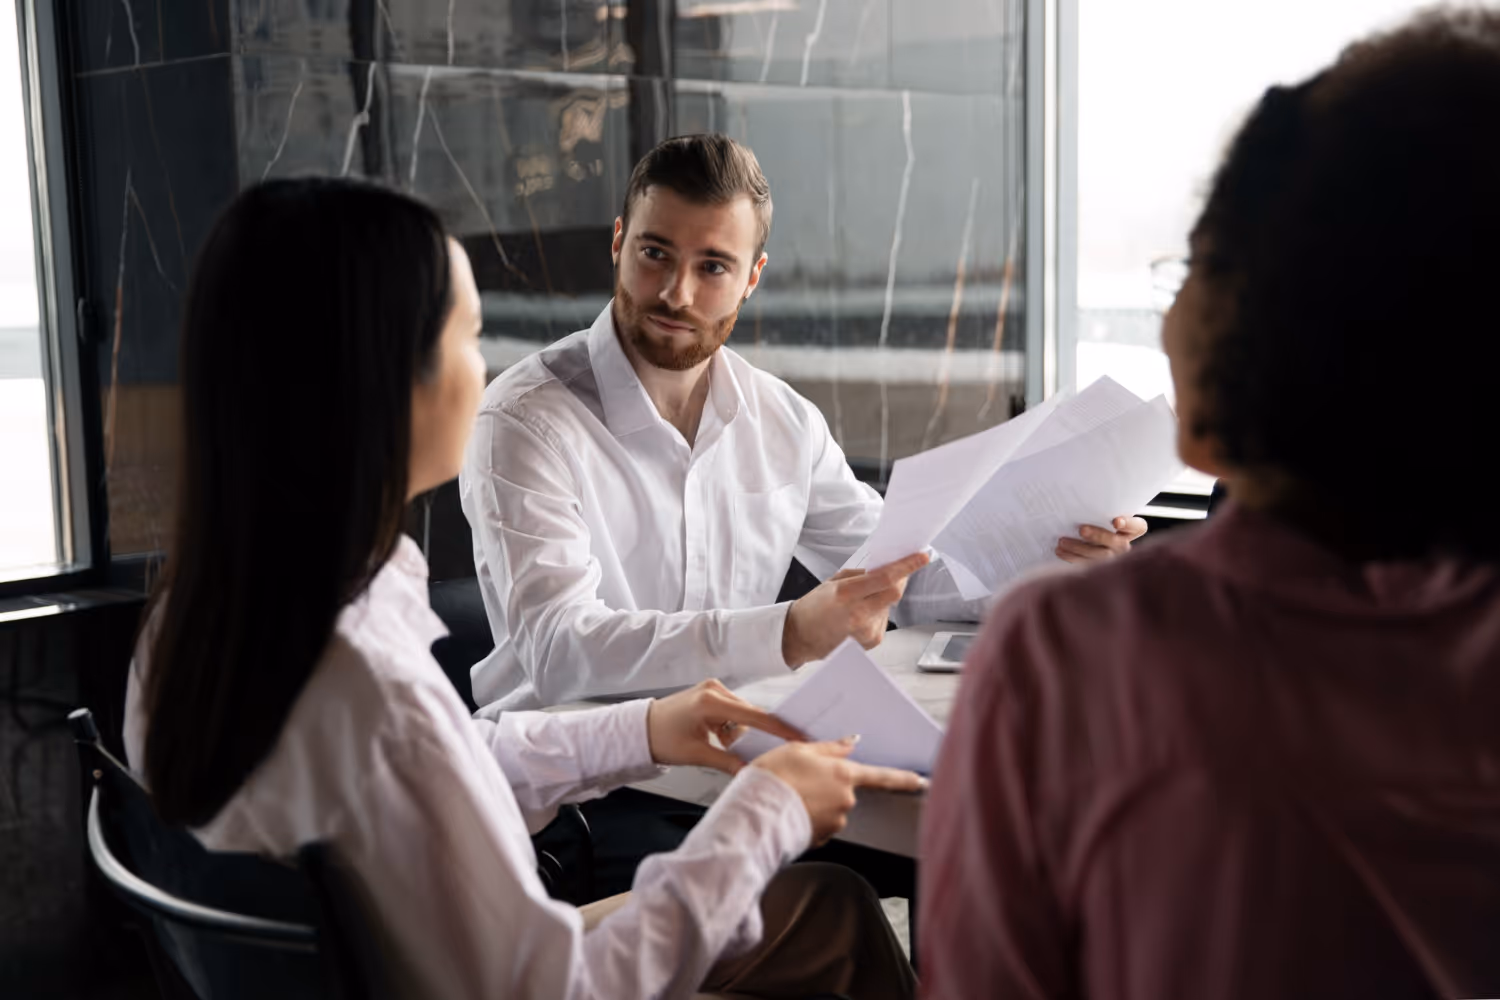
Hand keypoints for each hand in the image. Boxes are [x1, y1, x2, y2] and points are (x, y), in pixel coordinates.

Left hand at [646, 680, 805, 773]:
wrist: (640, 728)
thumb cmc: (662, 738)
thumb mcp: (696, 754)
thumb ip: (727, 762)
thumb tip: (751, 773)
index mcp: (710, 702)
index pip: (753, 715)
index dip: (777, 727)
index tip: (796, 735)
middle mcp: (714, 690)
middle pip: (750, 714)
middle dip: (757, 734)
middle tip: (770, 751)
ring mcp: (712, 690)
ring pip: (742, 715)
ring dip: (740, 733)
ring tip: (727, 748)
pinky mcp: (711, 694)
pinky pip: (732, 712)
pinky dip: (732, 728)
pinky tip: (723, 741)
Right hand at [752, 738, 926, 844]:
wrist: (756, 813)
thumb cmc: (774, 776)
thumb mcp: (798, 749)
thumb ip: (828, 748)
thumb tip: (850, 743)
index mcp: (844, 774)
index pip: (882, 776)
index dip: (904, 779)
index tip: (922, 781)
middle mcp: (845, 800)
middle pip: (844, 791)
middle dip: (827, 787)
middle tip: (798, 780)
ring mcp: (835, 822)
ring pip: (830, 809)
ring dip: (815, 804)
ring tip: (789, 796)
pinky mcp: (821, 838)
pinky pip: (818, 825)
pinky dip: (807, 819)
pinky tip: (789, 811)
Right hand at [782, 552, 930, 667]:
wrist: (800, 637)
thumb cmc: (814, 608)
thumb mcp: (834, 582)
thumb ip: (861, 575)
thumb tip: (887, 568)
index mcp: (846, 594)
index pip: (886, 578)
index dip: (907, 566)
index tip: (921, 556)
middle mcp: (858, 614)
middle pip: (895, 593)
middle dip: (900, 580)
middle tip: (898, 572)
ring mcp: (866, 631)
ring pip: (889, 606)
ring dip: (882, 598)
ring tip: (860, 602)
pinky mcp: (872, 641)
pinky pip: (884, 620)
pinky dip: (877, 613)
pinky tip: (859, 616)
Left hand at [1055, 515, 1147, 564]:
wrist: (1090, 537)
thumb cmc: (1099, 518)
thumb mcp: (1104, 511)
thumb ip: (1102, 506)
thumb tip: (1085, 486)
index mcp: (1131, 529)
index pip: (1138, 527)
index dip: (1129, 524)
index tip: (1116, 521)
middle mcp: (1124, 545)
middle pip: (1116, 543)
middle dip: (1098, 536)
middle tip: (1082, 530)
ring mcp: (1111, 558)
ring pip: (1099, 556)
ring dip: (1079, 548)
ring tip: (1062, 541)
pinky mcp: (1097, 567)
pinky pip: (1085, 564)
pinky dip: (1070, 557)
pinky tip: (1059, 550)